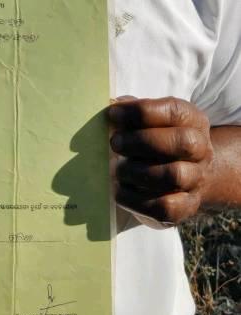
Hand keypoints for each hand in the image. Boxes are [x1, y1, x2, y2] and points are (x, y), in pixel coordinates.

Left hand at [108, 97, 213, 225]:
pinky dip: (137, 200)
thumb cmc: (158, 139)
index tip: (113, 114)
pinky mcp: (186, 207)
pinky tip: (120, 190)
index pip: (174, 111)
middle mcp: (201, 149)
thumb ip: (132, 110)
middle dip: (141, 142)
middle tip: (115, 143)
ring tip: (118, 169)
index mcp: (193, 121)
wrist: (186, 175)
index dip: (141, 112)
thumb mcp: (151, 120)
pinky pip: (165, 208)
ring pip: (174, 176)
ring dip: (137, 171)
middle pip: (181, 143)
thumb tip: (113, 106)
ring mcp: (197, 180)